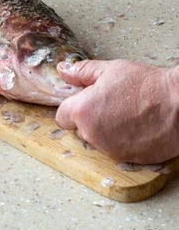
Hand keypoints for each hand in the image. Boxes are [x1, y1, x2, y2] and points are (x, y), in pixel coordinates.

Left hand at [55, 59, 178, 163]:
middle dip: (90, 117)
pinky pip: (115, 149)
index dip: (73, 107)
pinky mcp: (127, 159)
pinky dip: (122, 140)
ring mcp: (110, 149)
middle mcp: (93, 134)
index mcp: (83, 111)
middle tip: (110, 102)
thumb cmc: (147, 86)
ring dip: (105, 129)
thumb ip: (81, 72)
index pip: (62, 116)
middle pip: (80, 128)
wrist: (178, 105)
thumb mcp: (110, 70)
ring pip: (98, 139)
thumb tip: (63, 70)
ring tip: (126, 112)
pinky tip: (135, 125)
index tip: (86, 100)